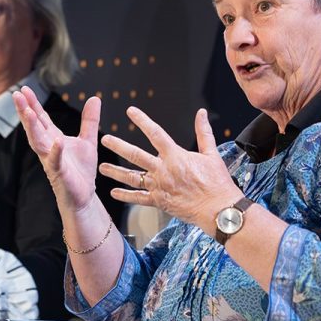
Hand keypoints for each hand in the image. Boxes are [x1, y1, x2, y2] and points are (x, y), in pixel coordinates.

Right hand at [13, 87, 101, 215]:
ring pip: (38, 141)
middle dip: (25, 111)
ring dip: (32, 127)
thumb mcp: (87, 140)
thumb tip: (94, 98)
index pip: (40, 118)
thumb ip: (89, 120)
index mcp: (53, 138)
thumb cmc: (81, 170)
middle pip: (33, 126)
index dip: (32, 104)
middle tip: (17, 95)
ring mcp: (51, 160)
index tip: (24, 89)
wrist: (83, 196)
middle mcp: (48, 148)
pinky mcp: (59, 173)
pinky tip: (57, 141)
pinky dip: (55, 151)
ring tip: (28, 112)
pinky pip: (55, 161)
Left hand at [100, 107, 239, 230]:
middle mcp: (163, 170)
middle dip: (118, 146)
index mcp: (176, 156)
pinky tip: (113, 193)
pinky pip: (138, 199)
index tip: (130, 111)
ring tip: (102, 167)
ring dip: (116, 172)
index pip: (155, 133)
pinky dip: (125, 196)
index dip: (142, 120)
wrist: (219, 209)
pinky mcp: (159, 202)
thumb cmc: (217, 182)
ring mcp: (159, 187)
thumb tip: (201, 113)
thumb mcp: (211, 154)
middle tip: (105, 139)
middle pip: (136, 155)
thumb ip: (203, 132)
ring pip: (132, 177)